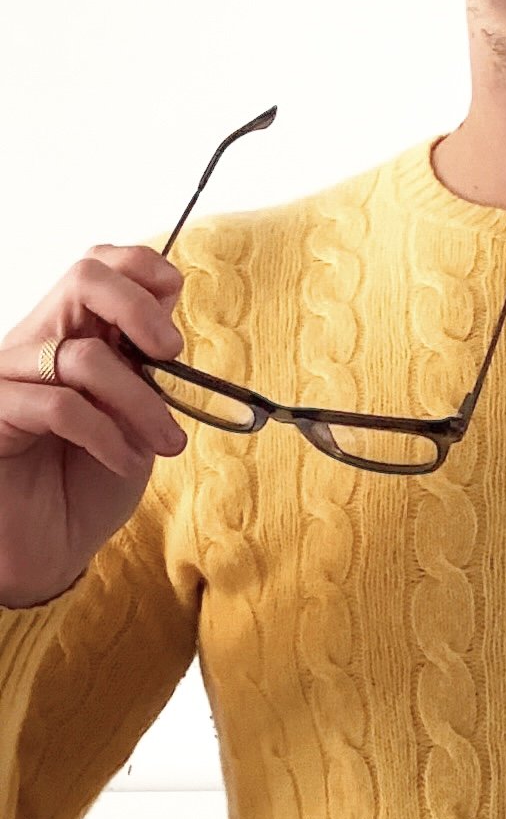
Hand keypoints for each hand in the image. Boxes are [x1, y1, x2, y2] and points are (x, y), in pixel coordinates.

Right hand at [0, 246, 188, 607]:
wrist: (47, 553)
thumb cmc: (87, 485)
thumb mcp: (135, 418)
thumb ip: (148, 369)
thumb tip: (171, 329)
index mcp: (72, 334)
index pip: (100, 264)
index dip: (145, 274)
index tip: (176, 327)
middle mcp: (37, 343)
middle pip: (84, 277)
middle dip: (139, 308)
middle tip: (169, 353)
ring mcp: (9, 375)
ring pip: (82, 354)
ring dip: (141, 401)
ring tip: (166, 442)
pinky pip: (59, 405)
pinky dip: (106, 434)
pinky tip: (124, 461)